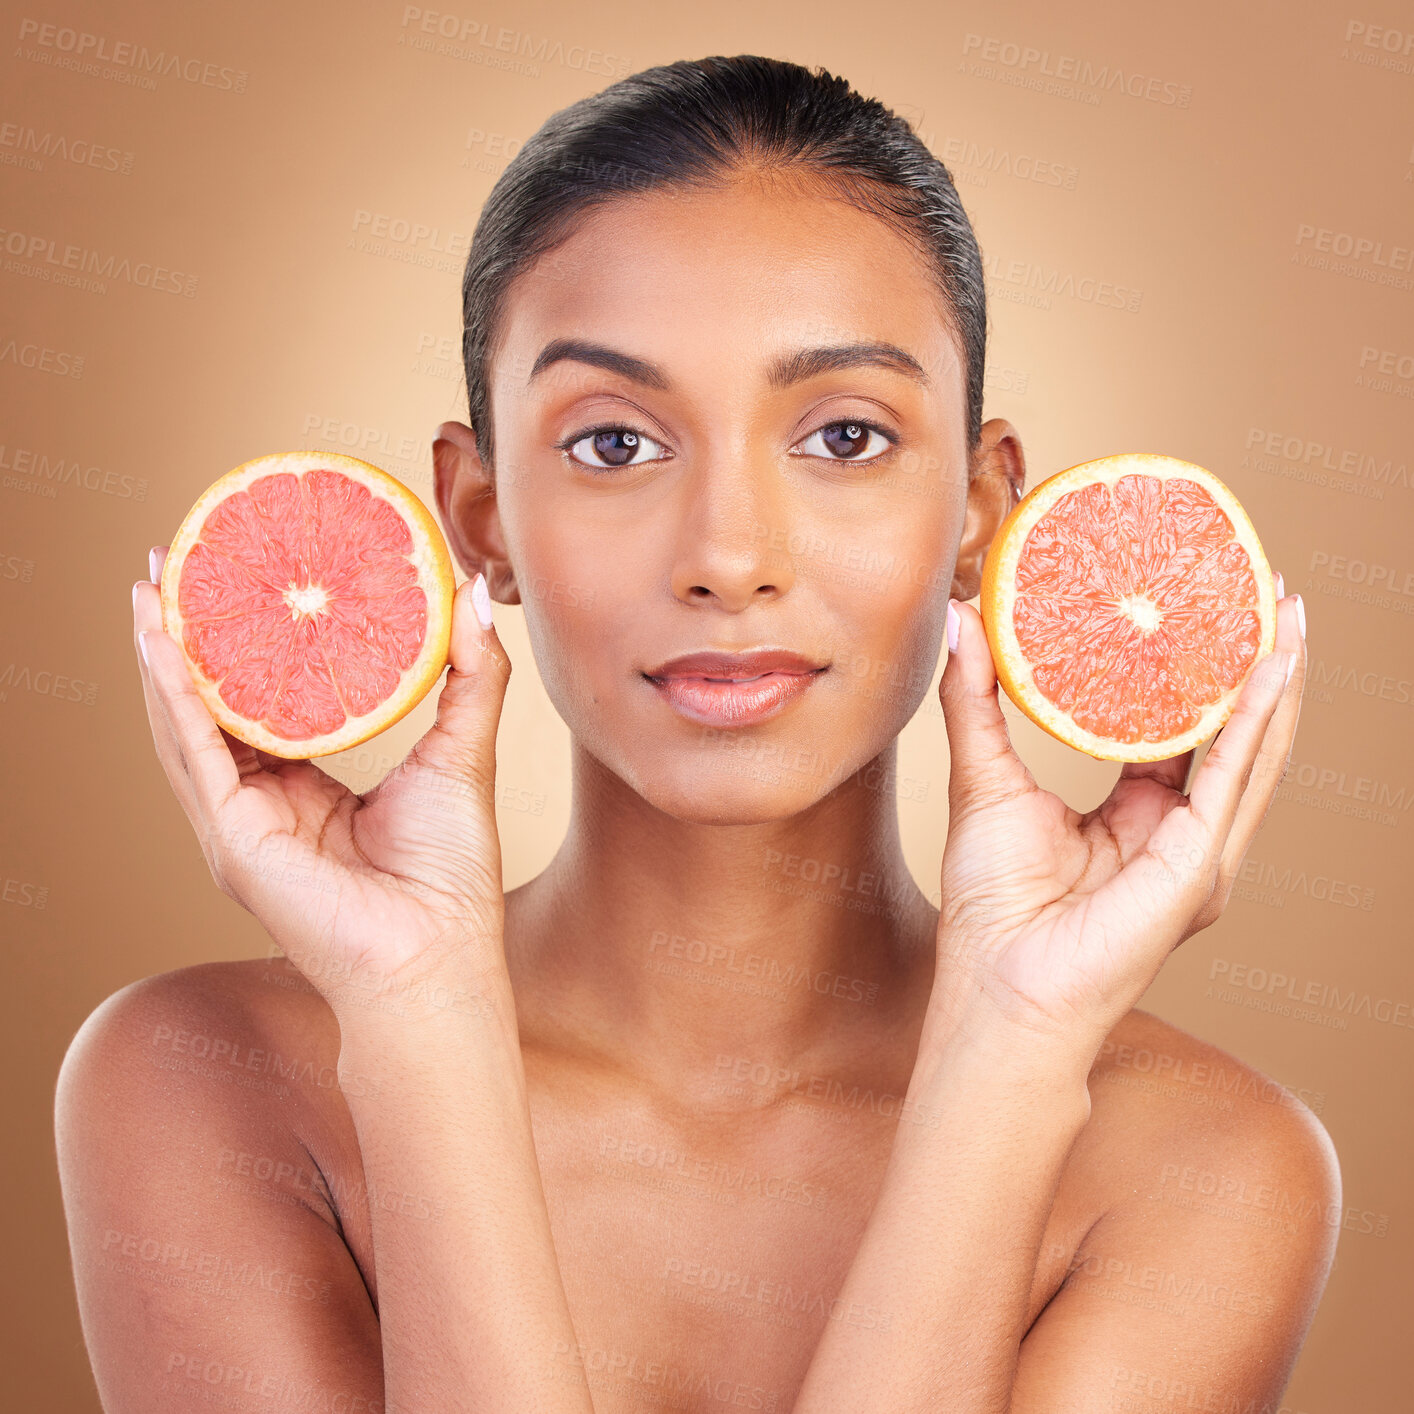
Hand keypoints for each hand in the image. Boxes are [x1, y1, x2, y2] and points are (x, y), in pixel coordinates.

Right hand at [132, 547, 512, 1011]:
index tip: (240, 577)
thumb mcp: (461, 751)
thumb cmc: (450, 871)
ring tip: (148, 585)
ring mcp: (239, 824)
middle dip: (188, 635)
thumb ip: (469, 674)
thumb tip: (470, 595)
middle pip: (212, 705)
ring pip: (185, 724)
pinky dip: (174, 698)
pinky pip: (194, 755)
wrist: (437, 952)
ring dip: (161, 655)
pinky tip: (159, 644)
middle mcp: (262, 805)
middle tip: (177, 561)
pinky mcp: (232, 839)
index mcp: (306, 790)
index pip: (262, 702)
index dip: (247, 642)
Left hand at [931, 573, 1303, 1052]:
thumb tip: (960, 620)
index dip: (1192, 667)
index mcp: (1135, 814)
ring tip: (1288, 613)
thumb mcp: (984, 777)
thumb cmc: (991, 904)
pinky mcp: (1200, 864)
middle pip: (1229, 731)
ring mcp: (1199, 850)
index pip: (1178, 727)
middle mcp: (1179, 831)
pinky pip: (1236, 779)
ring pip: (1252, 750)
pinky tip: (1270, 669)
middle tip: (1260, 587)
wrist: (1000, 986)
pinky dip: (1256, 722)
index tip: (1199, 602)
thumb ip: (976, 698)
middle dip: (1250, 661)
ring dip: (1275, 681)